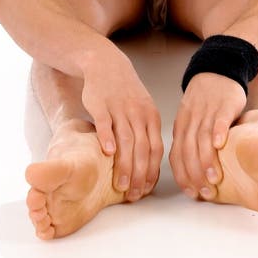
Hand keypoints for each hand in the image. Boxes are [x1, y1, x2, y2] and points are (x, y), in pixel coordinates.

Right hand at [81, 46, 163, 201]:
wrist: (106, 63)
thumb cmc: (125, 92)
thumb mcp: (143, 109)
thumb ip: (146, 133)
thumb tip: (148, 166)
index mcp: (151, 117)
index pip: (155, 149)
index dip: (152, 171)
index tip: (145, 189)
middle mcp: (138, 113)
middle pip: (142, 148)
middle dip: (139, 174)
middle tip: (133, 194)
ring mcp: (120, 108)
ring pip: (126, 140)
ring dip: (124, 164)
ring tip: (120, 184)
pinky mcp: (101, 104)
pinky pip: (105, 123)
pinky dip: (108, 138)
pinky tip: (107, 153)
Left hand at [169, 72, 246, 198]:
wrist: (216, 71)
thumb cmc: (205, 102)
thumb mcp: (191, 121)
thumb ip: (191, 143)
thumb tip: (193, 176)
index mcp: (181, 127)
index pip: (177, 155)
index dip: (183, 175)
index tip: (191, 193)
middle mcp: (191, 121)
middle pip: (188, 150)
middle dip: (195, 174)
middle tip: (205, 192)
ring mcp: (206, 112)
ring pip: (202, 138)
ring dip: (206, 159)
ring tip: (213, 178)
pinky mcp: (223, 105)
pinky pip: (218, 119)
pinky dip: (217, 132)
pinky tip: (220, 145)